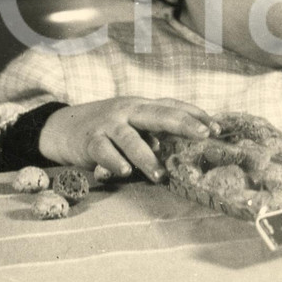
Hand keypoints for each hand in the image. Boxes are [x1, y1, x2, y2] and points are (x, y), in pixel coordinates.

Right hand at [38, 97, 215, 181]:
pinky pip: (103, 151)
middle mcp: (127, 111)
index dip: (195, 115)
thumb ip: (156, 133)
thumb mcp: (134, 124)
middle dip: (183, 123)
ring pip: (131, 138)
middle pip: (158, 113)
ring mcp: (108, 124)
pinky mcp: (90, 141)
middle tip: (203, 135)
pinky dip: (114, 161)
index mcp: (142, 106)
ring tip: (160, 175)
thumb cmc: (108, 129)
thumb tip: (188, 148)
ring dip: (147, 157)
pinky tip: (124, 172)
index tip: (217, 128)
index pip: (173, 106)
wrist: (64, 127)